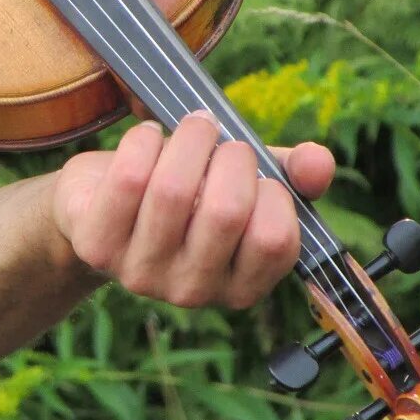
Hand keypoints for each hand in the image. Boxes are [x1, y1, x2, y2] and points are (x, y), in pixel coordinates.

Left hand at [51, 110, 335, 308]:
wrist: (100, 204)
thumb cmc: (188, 192)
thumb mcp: (243, 184)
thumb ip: (290, 174)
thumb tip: (321, 161)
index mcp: (241, 285)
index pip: (276, 242)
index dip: (272, 191)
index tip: (256, 169)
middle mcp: (193, 292)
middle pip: (225, 212)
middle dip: (229, 155)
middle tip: (220, 139)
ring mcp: (141, 275)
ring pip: (173, 191)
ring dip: (188, 140)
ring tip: (191, 127)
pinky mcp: (98, 247)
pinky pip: (128, 179)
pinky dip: (144, 141)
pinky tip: (149, 137)